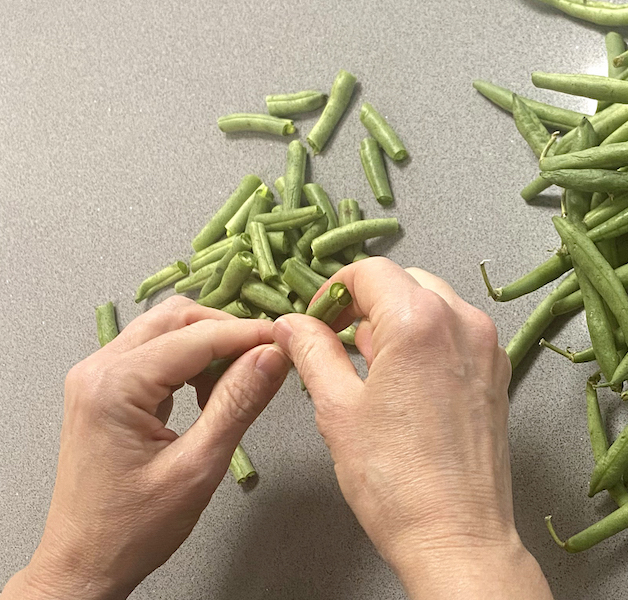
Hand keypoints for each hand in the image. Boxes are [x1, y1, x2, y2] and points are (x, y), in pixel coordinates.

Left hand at [2, 296, 288, 599]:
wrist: (84, 564)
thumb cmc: (133, 529)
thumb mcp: (198, 467)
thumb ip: (238, 404)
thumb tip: (273, 356)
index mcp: (114, 385)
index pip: (197, 336)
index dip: (249, 335)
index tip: (290, 342)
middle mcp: (98, 369)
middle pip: (177, 317)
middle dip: (228, 331)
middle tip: (268, 359)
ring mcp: (96, 377)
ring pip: (165, 328)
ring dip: (209, 344)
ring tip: (240, 381)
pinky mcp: (104, 389)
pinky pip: (154, 352)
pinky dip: (189, 360)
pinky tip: (210, 392)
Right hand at [273, 258, 551, 599]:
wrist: (456, 534)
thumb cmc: (395, 482)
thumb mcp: (337, 409)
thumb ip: (312, 352)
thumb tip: (293, 325)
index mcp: (420, 321)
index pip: (370, 272)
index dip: (335, 289)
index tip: (317, 317)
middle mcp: (462, 322)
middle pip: (405, 281)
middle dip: (367, 301)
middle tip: (335, 337)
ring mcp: (486, 346)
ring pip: (434, 304)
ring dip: (398, 318)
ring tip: (368, 363)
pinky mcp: (496, 372)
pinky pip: (457, 333)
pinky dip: (428, 339)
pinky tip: (404, 380)